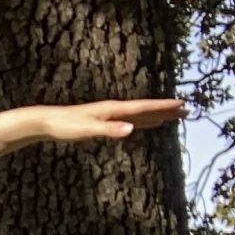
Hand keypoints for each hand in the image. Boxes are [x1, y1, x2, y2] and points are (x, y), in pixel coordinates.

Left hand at [33, 98, 185, 141]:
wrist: (47, 122)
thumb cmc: (65, 126)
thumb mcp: (87, 130)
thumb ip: (109, 130)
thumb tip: (132, 129)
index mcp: (113, 110)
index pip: (144, 107)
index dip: (163, 106)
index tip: (182, 104)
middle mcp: (114, 109)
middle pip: (145, 109)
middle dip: (166, 109)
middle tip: (187, 110)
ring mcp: (110, 115)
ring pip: (139, 114)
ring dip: (157, 114)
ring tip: (173, 116)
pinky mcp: (104, 121)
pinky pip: (129, 120)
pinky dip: (141, 121)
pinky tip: (145, 124)